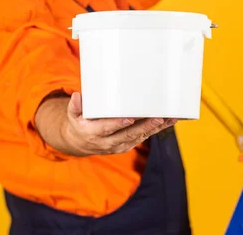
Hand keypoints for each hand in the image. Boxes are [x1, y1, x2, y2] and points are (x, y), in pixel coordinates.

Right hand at [62, 92, 176, 155]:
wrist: (80, 143)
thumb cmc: (79, 123)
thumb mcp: (73, 115)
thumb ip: (74, 106)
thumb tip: (77, 96)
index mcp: (93, 133)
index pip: (107, 129)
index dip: (118, 124)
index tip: (130, 118)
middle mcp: (107, 142)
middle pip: (128, 135)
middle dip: (144, 127)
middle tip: (157, 118)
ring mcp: (118, 145)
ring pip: (139, 137)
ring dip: (155, 129)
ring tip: (169, 119)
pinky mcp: (127, 145)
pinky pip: (143, 138)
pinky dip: (156, 130)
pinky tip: (167, 122)